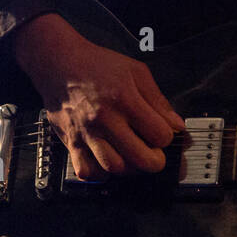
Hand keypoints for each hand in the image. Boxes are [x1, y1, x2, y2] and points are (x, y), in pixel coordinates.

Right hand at [11, 13, 184, 178]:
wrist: (59, 63)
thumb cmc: (98, 65)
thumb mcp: (136, 72)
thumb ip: (158, 100)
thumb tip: (176, 125)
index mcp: (125, 99)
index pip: (159, 135)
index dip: (167, 137)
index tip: (163, 133)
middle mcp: (105, 119)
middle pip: (140, 158)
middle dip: (156, 161)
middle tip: (155, 154)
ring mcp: (86, 133)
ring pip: (114, 168)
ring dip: (130, 168)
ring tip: (134, 157)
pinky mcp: (70, 141)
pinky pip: (86, 171)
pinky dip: (100, 173)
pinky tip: (108, 161)